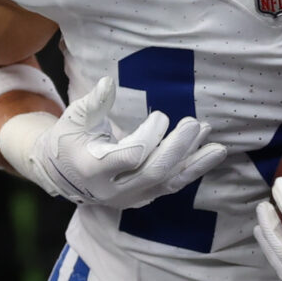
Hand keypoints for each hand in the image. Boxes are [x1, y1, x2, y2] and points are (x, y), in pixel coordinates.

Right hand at [0, 75, 230, 207]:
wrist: (63, 173)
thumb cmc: (69, 139)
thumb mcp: (74, 118)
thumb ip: (93, 103)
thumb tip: (109, 83)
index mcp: (93, 169)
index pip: (130, 156)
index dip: (150, 137)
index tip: (160, 116)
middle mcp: (112, 190)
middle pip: (154, 172)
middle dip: (178, 148)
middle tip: (196, 124)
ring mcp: (129, 198)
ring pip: (167, 183)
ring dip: (194, 163)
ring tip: (218, 146)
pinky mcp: (142, 197)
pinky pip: (171, 186)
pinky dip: (192, 170)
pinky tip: (211, 154)